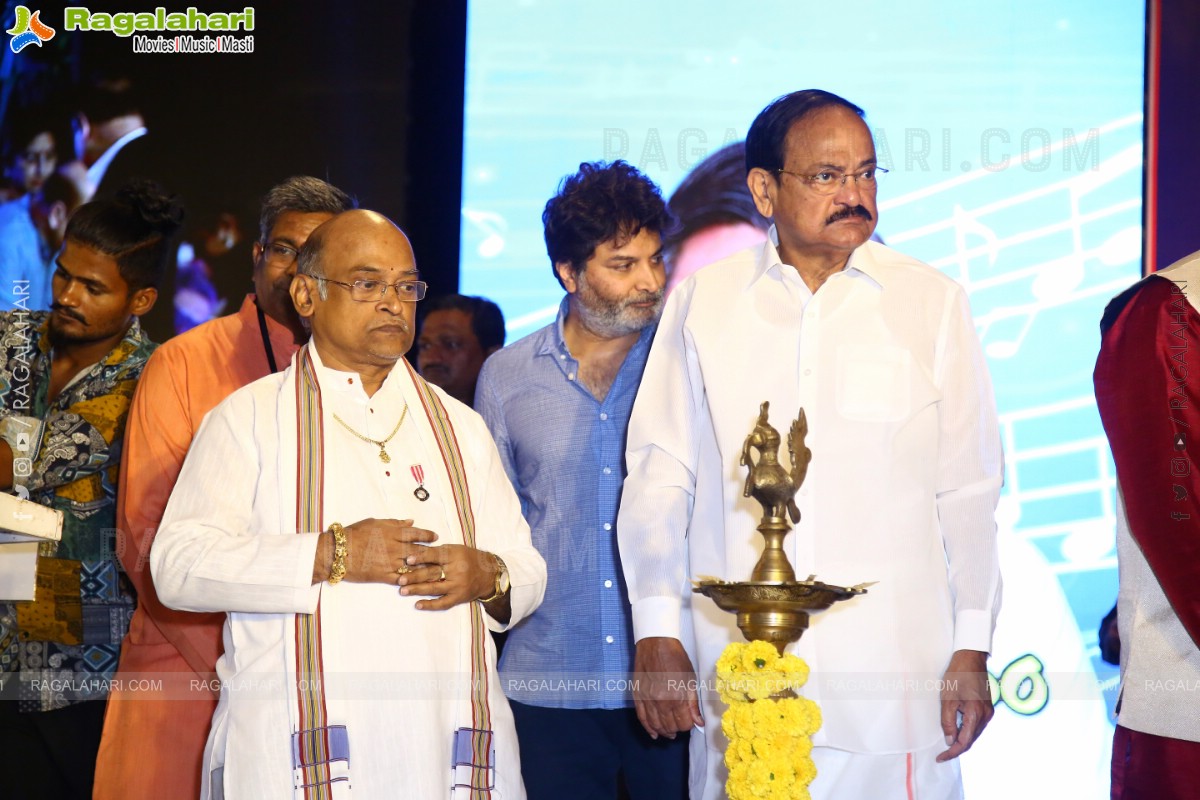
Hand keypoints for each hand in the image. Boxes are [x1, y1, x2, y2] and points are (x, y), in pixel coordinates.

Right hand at [312, 518, 436, 584]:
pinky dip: (412, 581)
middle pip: (419, 551)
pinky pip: (402, 578)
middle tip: (443, 557)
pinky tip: (420, 582)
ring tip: (438, 572)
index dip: (428, 536)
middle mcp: (394, 547)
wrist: (337, 552)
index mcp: (392, 532)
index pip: (416, 533)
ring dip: (427, 570)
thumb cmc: (354, 534)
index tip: (436, 537)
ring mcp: (390, 562)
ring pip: (414, 567)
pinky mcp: (384, 576)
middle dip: (433, 554)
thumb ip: (394, 523)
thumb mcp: (374, 522)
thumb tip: (411, 522)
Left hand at [398, 545, 496, 610]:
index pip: (435, 555)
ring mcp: (458, 586)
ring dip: (417, 590)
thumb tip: (416, 555)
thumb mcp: (455, 549)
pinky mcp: (458, 598)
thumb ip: (438, 552)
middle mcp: (457, 571)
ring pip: (434, 588)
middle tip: (400, 579)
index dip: (421, 557)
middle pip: (432, 573)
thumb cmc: (468, 558)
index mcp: (455, 555)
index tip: (407, 559)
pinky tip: (417, 604)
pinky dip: (430, 605)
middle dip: (414, 576)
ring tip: (403, 591)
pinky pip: (443, 603)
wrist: (489, 574)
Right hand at [632, 637, 703, 739]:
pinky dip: (648, 728)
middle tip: (680, 723)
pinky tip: (654, 733)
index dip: (688, 725)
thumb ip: (693, 703)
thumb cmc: (676, 658)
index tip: (690, 720)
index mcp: (677, 697)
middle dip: (677, 728)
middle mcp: (661, 702)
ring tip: (669, 732)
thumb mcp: (690, 679)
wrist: (656, 643)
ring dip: (664, 731)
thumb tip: (698, 722)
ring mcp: (647, 700)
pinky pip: (642, 718)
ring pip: (655, 725)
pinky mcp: (637, 696)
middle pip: (669, 726)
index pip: (683, 724)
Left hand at [937, 649, 993, 761]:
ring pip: (974, 733)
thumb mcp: (947, 698)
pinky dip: (966, 731)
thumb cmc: (957, 674)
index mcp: (976, 714)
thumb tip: (949, 741)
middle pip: (971, 739)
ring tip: (947, 743)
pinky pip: (976, 725)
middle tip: (942, 754)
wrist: (971, 657)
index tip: (940, 758)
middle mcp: (986, 715)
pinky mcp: (987, 707)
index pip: (964, 742)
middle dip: (956, 748)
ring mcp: (988, 712)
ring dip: (962, 739)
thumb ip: (948, 721)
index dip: (952, 752)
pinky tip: (957, 731)